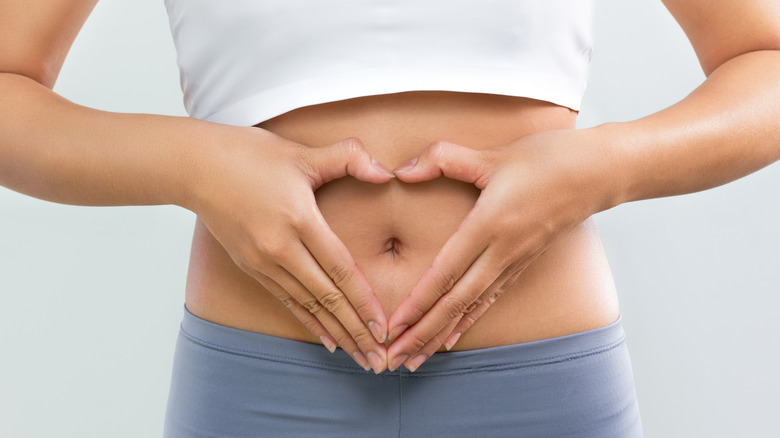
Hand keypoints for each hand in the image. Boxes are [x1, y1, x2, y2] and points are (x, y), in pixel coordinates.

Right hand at [187, 126, 394, 372]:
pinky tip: (327, 341)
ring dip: (336, 333)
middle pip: (327, 297)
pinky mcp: (251, 267)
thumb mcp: (301, 153)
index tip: (384, 327)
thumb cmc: (250, 155)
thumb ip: (348, 157)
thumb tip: (387, 171)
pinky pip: (287, 301)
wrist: (194, 167)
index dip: (364, 301)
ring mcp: (263, 262)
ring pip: (308, 306)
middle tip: (379, 360)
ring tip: (360, 357)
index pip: (340, 269)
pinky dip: (309, 323)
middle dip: (356, 331)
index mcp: (298, 219)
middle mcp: (280, 248)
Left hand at [385, 128, 617, 370]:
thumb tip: (401, 170)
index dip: (418, 303)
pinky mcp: (524, 262)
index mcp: (489, 225)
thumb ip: (443, 158)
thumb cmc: (550, 158)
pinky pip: (491, 299)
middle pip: (456, 302)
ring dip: (441, 334)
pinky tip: (453, 336)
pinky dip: (469, 320)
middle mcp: (502, 252)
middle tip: (395, 359)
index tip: (394, 327)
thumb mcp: (493, 154)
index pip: (446, 273)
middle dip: (422, 333)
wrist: (602, 171)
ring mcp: (515, 261)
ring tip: (416, 358)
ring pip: (471, 307)